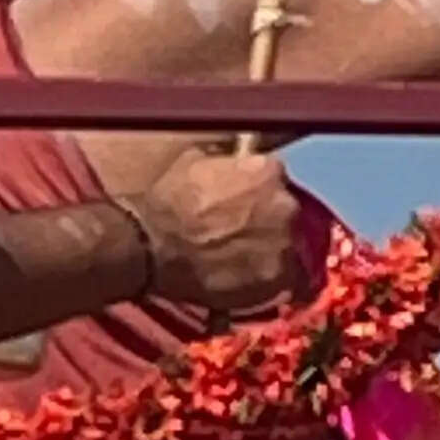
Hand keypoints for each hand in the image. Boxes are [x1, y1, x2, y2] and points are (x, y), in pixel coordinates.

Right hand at [130, 146, 305, 322]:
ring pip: (286, 246)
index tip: (243, 198)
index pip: (275, 177)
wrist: (153, 247)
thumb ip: (228, 159)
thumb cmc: (169, 201)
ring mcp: (283, 247)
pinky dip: (265, 278)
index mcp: (269, 172)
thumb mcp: (196, 160)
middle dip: (268, 218)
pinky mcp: (275, 281)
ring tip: (239, 257)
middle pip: (286, 212)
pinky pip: (280, 279)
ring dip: (269, 249)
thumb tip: (236, 158)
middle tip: (240, 230)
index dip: (257, 188)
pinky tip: (243, 277)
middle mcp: (285, 207)